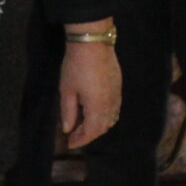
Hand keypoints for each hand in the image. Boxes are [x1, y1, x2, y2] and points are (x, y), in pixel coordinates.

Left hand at [59, 33, 121, 147]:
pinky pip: (115, 108)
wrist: (93, 42)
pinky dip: (105, 116)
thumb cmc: (76, 66)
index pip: (91, 131)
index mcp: (97, 107)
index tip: (70, 143)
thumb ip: (68, 112)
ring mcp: (117, 95)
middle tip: (74, 136)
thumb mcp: (67, 90)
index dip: (81, 140)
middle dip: (89, 134)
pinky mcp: (118, 86)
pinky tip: (94, 112)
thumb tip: (67, 128)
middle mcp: (111, 104)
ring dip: (98, 126)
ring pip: (111, 119)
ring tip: (83, 126)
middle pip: (103, 127)